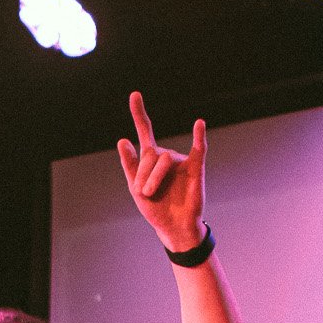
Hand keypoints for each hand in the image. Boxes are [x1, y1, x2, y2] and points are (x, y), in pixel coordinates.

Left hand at [117, 89, 206, 255]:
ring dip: (153, 178)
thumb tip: (122, 140)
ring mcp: (181, 161)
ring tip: (151, 194)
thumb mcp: (135, 189)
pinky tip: (199, 124)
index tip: (135, 95)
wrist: (173, 227)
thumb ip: (130, 165)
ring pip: (163, 159)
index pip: (145, 131)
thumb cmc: (155, 208)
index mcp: (150, 159)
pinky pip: (198, 149)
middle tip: (143, 193)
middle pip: (149, 154)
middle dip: (143, 175)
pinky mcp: (195, 168)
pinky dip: (199, 136)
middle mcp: (166, 155)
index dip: (139, 113)